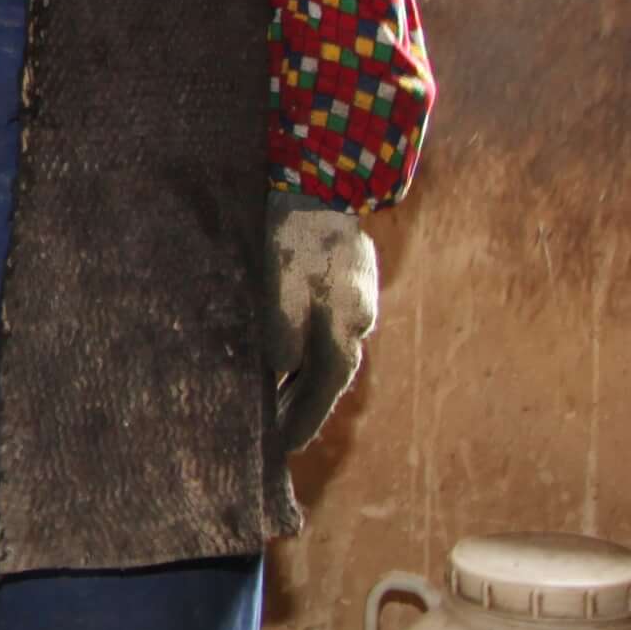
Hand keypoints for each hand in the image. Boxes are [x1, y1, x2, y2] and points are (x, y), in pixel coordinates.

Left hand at [267, 200, 378, 453]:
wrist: (321, 180)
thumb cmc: (293, 237)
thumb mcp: (281, 289)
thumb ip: (282, 334)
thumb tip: (281, 367)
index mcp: (344, 327)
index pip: (325, 389)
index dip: (304, 419)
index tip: (284, 449)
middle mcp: (355, 319)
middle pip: (330, 375)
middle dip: (303, 406)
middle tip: (277, 438)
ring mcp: (354, 297)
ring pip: (328, 351)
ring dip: (303, 379)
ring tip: (274, 404)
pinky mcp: (346, 278)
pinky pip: (326, 327)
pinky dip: (307, 348)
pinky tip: (288, 353)